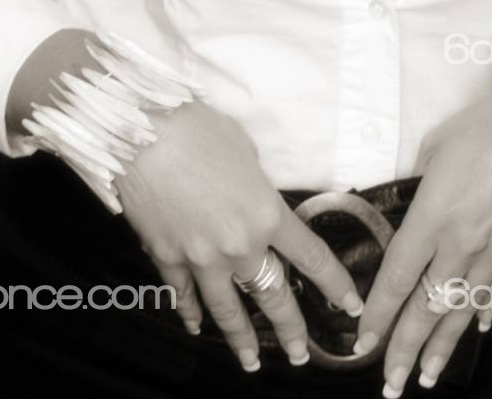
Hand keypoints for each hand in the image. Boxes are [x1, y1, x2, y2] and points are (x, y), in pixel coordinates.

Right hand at [117, 99, 363, 372]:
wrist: (141, 130)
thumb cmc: (197, 128)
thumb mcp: (245, 150)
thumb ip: (256, 185)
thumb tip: (254, 198)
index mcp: (266, 213)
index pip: (311, 258)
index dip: (335, 285)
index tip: (349, 306)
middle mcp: (238, 245)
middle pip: (272, 296)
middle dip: (290, 329)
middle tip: (300, 354)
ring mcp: (200, 257)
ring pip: (227, 310)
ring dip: (241, 340)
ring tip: (250, 362)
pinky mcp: (166, 257)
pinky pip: (182, 293)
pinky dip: (189, 311)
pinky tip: (194, 324)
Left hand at [354, 71, 491, 396]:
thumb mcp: (440, 143)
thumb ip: (422, 180)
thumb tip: (416, 201)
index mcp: (435, 215)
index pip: (399, 277)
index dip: (379, 315)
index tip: (362, 343)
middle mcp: (464, 242)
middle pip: (429, 306)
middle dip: (407, 348)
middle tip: (390, 385)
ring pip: (463, 308)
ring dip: (444, 345)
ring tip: (427, 378)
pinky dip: (483, 310)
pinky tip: (474, 328)